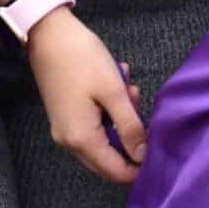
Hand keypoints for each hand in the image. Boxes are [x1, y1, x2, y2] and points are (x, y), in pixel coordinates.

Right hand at [26, 8, 144, 183]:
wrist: (48, 35)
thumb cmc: (82, 60)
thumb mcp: (114, 91)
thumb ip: (130, 126)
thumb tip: (142, 155)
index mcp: (82, 139)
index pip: (116, 172)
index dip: (140, 167)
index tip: (160, 148)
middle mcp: (70, 142)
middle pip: (110, 159)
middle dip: (133, 138)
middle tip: (140, 107)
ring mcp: (65, 130)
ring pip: (104, 140)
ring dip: (122, 120)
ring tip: (129, 89)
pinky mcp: (66, 117)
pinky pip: (95, 126)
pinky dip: (110, 112)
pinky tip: (117, 87)